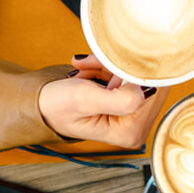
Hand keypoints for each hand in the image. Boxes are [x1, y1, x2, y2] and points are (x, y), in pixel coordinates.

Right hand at [37, 54, 168, 147]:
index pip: (153, 92)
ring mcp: (132, 114)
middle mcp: (136, 126)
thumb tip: (148, 90)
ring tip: (84, 68)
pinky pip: (124, 74)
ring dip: (108, 64)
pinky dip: (106, 67)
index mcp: (130, 132)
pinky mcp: (125, 101)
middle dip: (118, 66)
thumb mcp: (85, 99)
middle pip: (146, 82)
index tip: (110, 60)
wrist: (40, 104)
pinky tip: (87, 71)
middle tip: (91, 62)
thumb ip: (118, 99)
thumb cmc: (57, 106)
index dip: (135, 71)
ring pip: (134, 74)